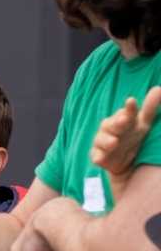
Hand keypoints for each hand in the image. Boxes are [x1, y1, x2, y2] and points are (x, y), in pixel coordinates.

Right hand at [90, 86, 160, 202]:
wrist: (125, 162)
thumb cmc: (133, 137)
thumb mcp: (143, 123)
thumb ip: (149, 108)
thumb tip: (158, 88)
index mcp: (125, 120)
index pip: (128, 112)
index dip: (130, 108)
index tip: (132, 101)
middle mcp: (112, 129)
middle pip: (112, 124)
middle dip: (117, 123)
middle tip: (123, 120)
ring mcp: (104, 143)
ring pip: (102, 139)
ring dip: (107, 140)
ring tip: (114, 142)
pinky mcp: (98, 156)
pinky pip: (96, 156)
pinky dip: (97, 157)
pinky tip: (99, 159)